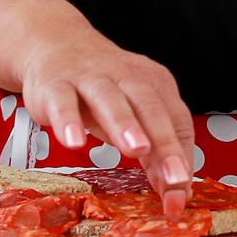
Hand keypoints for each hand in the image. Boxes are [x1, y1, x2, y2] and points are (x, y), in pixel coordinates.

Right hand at [19, 32, 195, 213]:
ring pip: (110, 99)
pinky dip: (69, 121)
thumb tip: (173, 192)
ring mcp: (90, 78)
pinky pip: (63, 102)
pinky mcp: (56, 84)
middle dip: (165, 143)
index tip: (180, 190)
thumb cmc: (103, 88)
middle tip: (174, 177)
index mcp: (154, 85)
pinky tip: (74, 142)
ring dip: (125, 124)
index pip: (176, 121)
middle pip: (150, 108)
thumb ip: (153, 154)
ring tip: (136, 150)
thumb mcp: (134, 117)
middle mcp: (126, 78)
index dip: (180, 157)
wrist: (57, 44)